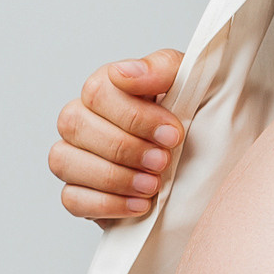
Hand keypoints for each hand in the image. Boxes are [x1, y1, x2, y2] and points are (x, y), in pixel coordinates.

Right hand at [49, 50, 185, 222]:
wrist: (209, 164)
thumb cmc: (194, 120)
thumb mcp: (189, 86)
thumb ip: (160, 68)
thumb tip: (123, 73)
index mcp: (106, 88)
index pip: (98, 92)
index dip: (135, 116)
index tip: (172, 133)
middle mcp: (82, 118)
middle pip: (76, 125)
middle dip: (125, 147)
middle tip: (162, 161)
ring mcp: (74, 156)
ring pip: (64, 160)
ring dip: (112, 176)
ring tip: (151, 185)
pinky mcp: (78, 193)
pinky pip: (71, 199)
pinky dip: (106, 204)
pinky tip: (139, 204)